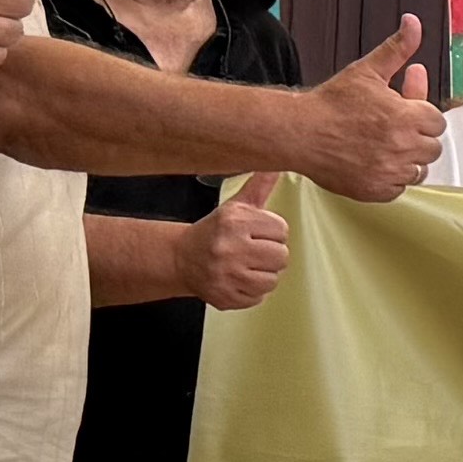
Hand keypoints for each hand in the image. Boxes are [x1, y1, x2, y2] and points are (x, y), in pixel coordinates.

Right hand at [190, 172, 290, 308]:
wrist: (181, 258)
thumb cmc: (215, 231)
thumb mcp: (236, 206)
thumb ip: (260, 186)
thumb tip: (278, 163)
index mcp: (234, 222)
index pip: (281, 230)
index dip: (273, 233)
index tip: (258, 233)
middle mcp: (228, 247)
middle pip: (281, 257)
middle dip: (271, 254)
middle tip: (252, 251)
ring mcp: (226, 275)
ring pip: (273, 280)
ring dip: (264, 274)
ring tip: (246, 265)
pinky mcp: (224, 297)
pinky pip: (259, 298)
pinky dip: (252, 291)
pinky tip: (238, 279)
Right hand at [303, 18, 444, 198]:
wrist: (298, 132)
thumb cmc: (331, 102)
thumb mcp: (367, 70)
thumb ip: (397, 49)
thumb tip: (414, 22)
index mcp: (406, 117)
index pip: (437, 121)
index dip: (422, 114)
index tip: (406, 111)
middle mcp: (402, 147)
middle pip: (432, 147)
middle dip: (417, 136)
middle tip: (394, 127)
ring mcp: (389, 172)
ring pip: (418, 170)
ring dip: (407, 158)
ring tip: (384, 144)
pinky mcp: (375, 191)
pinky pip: (399, 189)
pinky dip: (391, 178)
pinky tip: (375, 161)